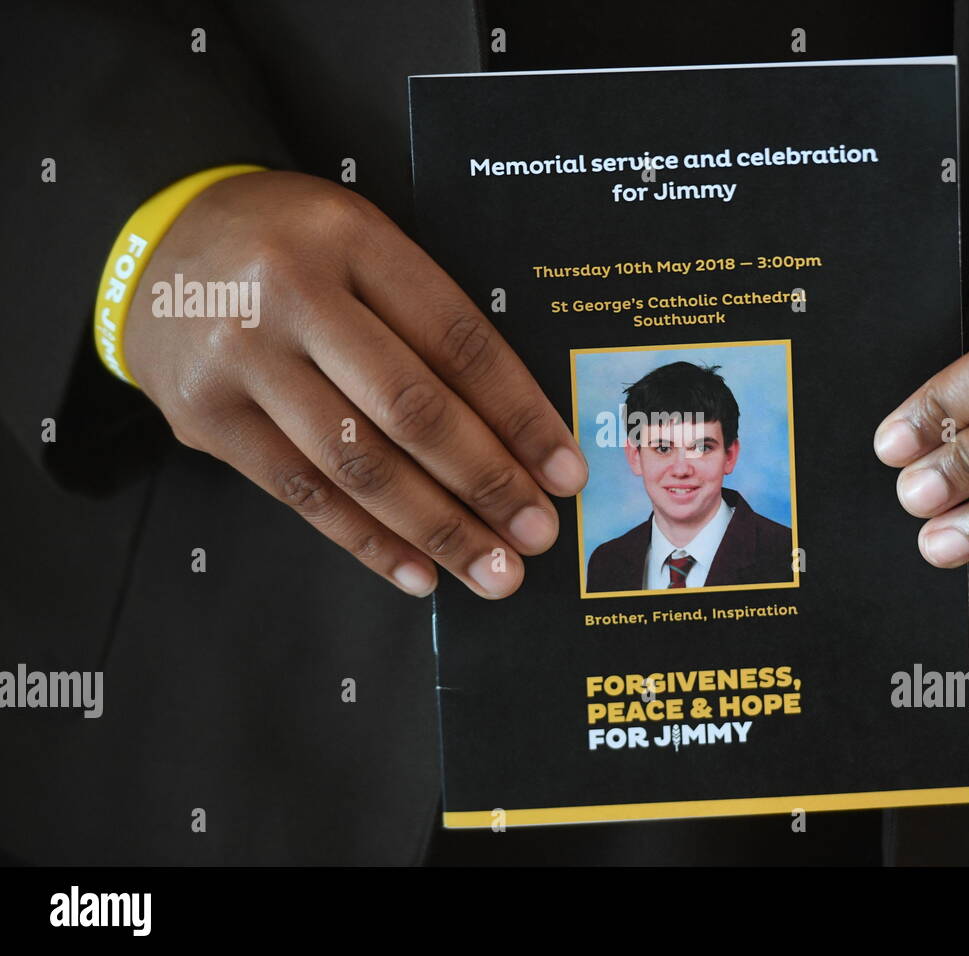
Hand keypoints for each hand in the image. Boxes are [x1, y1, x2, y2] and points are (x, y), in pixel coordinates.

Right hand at [124, 171, 586, 597]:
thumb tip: (516, 432)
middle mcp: (290, 295)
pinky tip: (418, 573)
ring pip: (357, 464)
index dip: (520, 415)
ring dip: (436, 528)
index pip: (458, 341)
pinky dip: (367, 541)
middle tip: (538, 535)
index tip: (565, 471)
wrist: (158, 241)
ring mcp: (240, 360)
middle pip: (410, 408)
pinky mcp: (204, 418)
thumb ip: (426, 318)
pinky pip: (301, 494)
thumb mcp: (363, 243)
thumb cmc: (292, 247)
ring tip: (494, 571)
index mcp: (351, 239)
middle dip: (487, 483)